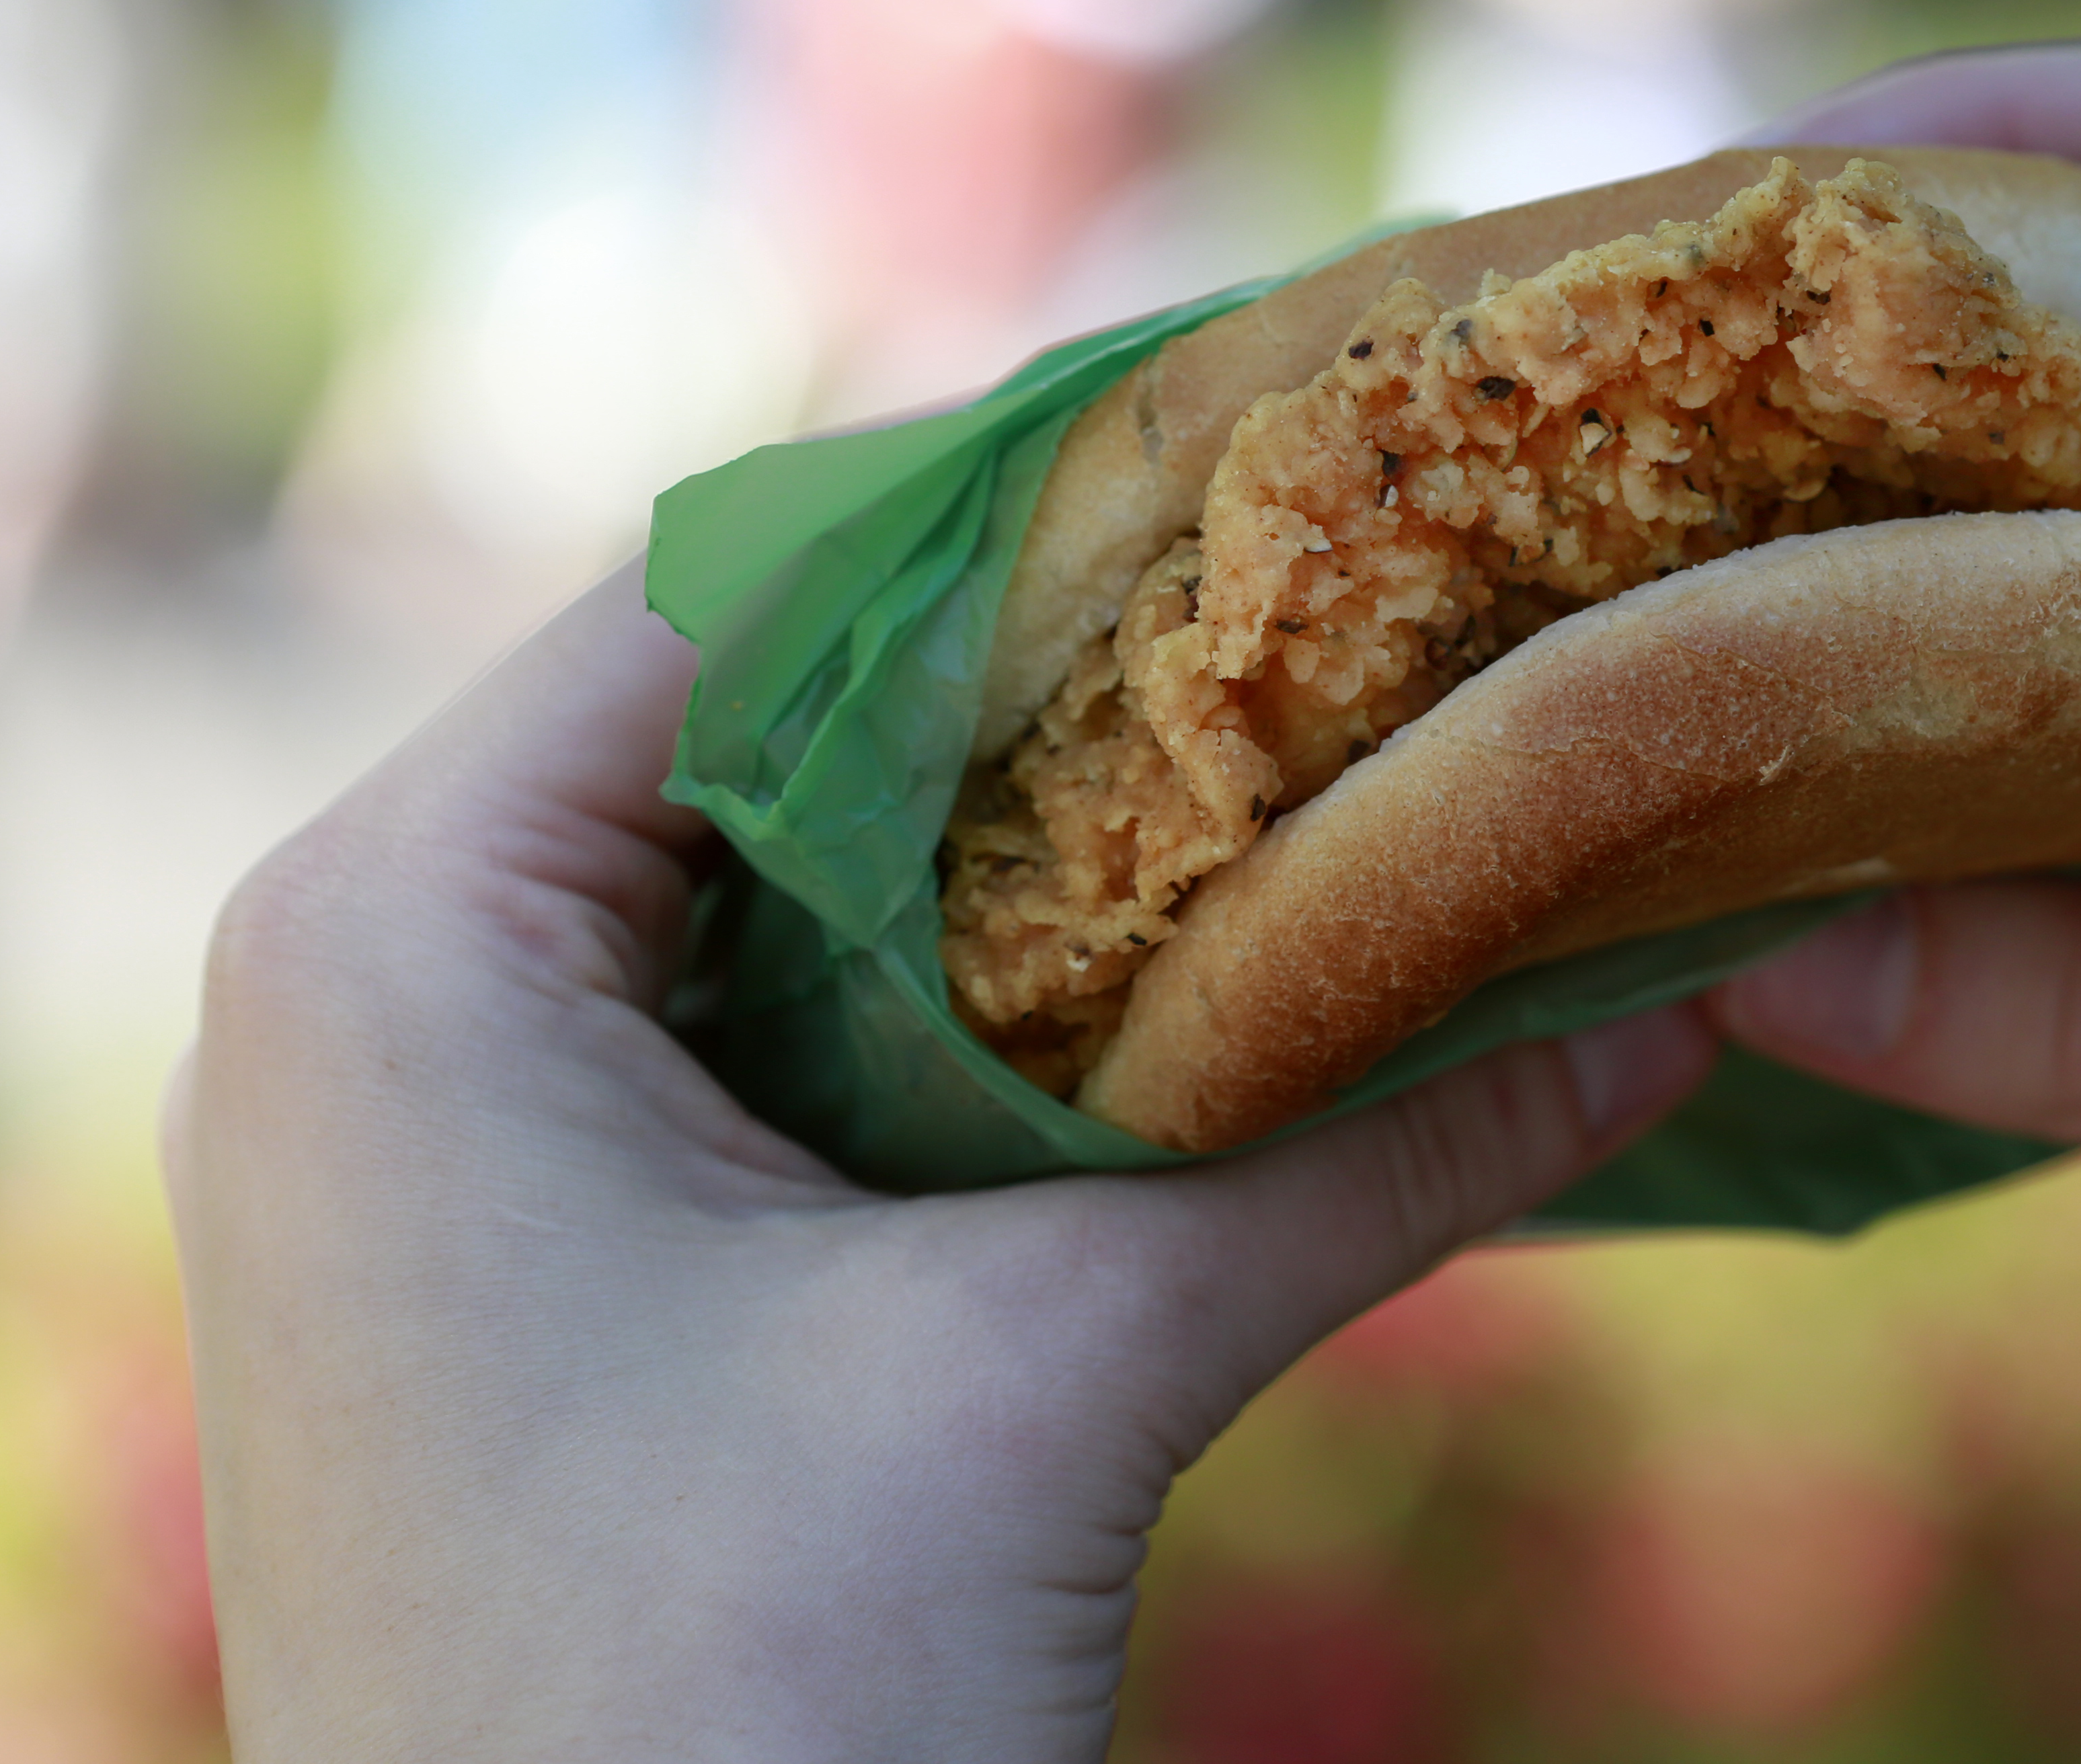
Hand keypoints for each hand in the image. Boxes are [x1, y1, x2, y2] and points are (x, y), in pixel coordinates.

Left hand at [167, 567, 1713, 1762]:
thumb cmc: (732, 1711)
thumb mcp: (1067, 1368)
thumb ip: (1379, 1144)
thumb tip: (1690, 980)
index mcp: (406, 926)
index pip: (750, 581)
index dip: (1040, 504)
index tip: (1302, 443)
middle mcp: (390, 979)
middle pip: (782, 713)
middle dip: (1081, 676)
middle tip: (1364, 595)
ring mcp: (458, 1117)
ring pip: (803, 873)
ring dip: (1057, 840)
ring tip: (1323, 751)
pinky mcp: (554, 1237)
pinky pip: (787, 1022)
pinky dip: (991, 991)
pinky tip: (1208, 973)